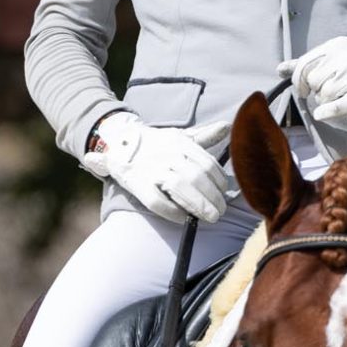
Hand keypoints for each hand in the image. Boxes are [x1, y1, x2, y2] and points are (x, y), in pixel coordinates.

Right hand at [81, 111, 227, 223]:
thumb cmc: (156, 144)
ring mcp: (151, 169)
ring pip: (180, 188)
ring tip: (210, 217)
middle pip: (197, 177)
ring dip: (199, 205)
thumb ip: (204, 135)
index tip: (225, 194)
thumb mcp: (179, 136)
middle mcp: (167, 154)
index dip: (219, 182)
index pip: (207, 163)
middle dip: (213, 197)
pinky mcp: (137, 183)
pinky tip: (184, 218)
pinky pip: (157, 201)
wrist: (119, 141)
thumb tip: (227, 127)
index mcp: (180, 142)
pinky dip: (172, 212)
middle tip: (221, 211)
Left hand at [279, 34, 346, 123]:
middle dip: (314, 89)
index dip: (298, 79)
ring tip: (334, 96)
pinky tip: (322, 114)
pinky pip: (341, 104)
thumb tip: (280, 69)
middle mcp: (346, 57)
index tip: (300, 88)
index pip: (305, 63)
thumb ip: (308, 61)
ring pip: (325, 93)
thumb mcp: (335, 53)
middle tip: (324, 90)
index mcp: (336, 46)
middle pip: (314, 80)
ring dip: (324, 99)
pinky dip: (328, 111)